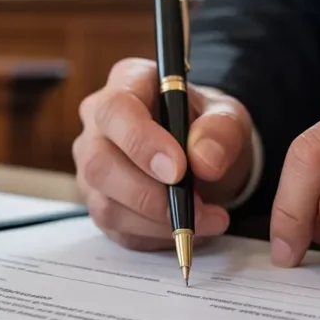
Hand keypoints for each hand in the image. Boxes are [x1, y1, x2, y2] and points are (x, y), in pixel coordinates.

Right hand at [74, 58, 253, 249]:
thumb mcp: (227, 117)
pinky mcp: (99, 202)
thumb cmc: (206, 127)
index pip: (115, 110)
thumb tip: (205, 161)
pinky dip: (155, 235)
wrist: (202, 156)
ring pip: (105, 203)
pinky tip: (186, 224)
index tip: (179, 170)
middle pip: (99, 162)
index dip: (141, 142)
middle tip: (196, 205)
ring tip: (206, 217)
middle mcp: (97, 124)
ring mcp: (92, 166)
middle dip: (148, 193)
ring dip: (158, 219)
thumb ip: (222, 130)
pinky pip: (116, 228)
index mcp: (126, 84)